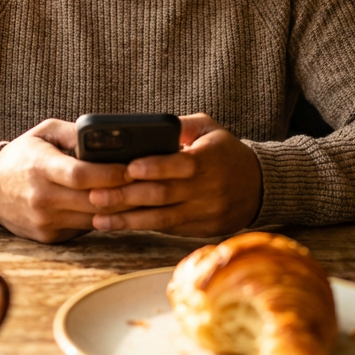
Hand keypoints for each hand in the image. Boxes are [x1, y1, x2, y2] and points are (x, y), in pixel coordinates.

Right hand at [0, 119, 132, 242]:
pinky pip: (85, 229)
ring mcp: (45, 221)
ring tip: (143, 197)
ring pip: (94, 219)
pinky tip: (120, 209)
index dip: (110, 173)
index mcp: (39, 167)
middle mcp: (41, 197)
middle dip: (125, 193)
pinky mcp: (49, 237)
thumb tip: (111, 137)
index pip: (80, 175)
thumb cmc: (24, 155)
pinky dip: (103, 219)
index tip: (134, 167)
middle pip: (93, 200)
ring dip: (120, 210)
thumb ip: (75, 133)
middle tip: (151, 183)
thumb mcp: (45, 132)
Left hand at [87, 114, 261, 236]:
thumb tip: (146, 125)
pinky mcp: (201, 230)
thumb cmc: (225, 152)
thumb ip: (180, 125)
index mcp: (211, 159)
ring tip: (98, 218)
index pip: (182, 165)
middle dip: (127, 197)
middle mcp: (209, 189)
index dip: (155, 168)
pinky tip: (118, 224)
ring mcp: (205, 212)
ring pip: (162, 219)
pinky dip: (141, 227)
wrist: (258, 187)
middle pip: (164, 195)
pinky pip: (167, 229)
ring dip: (128, 220)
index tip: (128, 168)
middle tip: (96, 195)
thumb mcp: (210, 129)